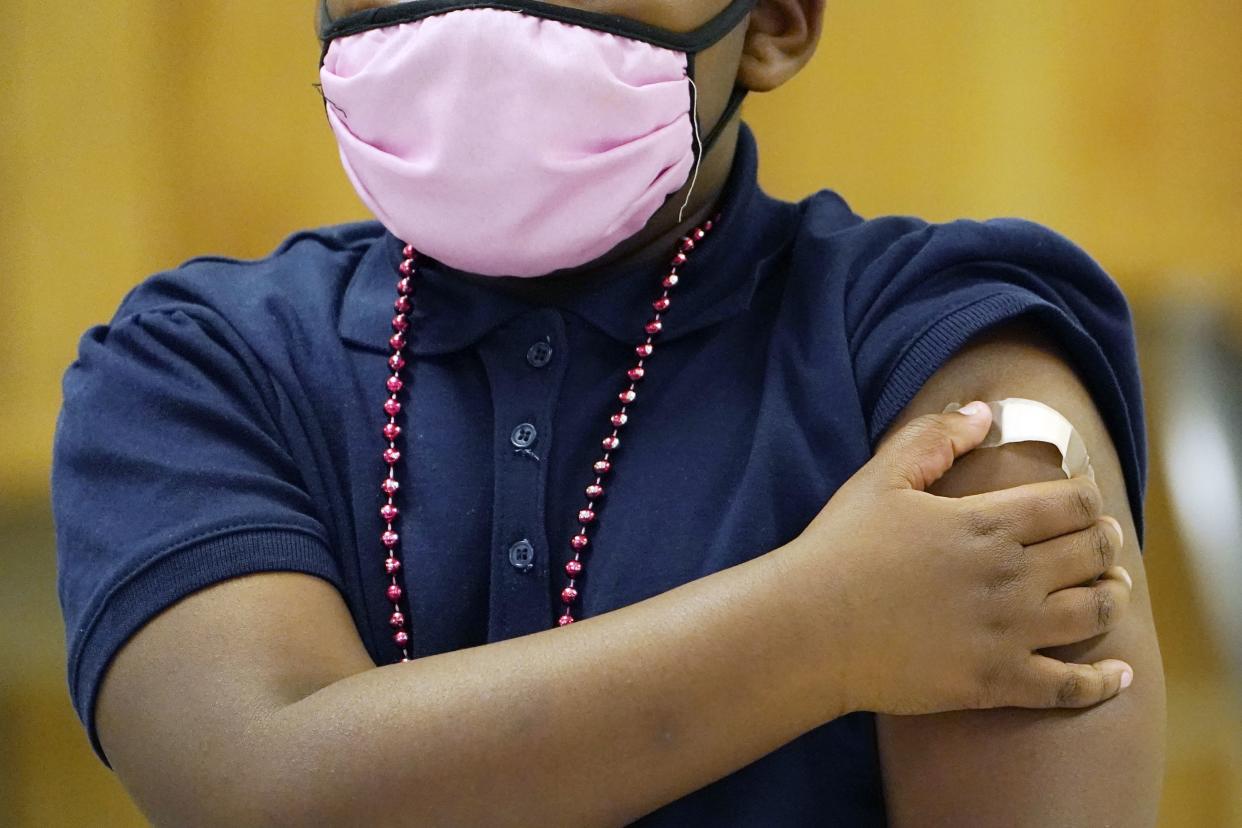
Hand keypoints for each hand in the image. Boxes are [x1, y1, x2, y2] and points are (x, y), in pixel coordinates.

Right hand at [785, 401, 1132, 717]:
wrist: (809, 629)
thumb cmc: (840, 548)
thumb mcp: (881, 478)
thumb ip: (934, 437)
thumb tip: (983, 410)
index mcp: (987, 522)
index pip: (1073, 503)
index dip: (1087, 497)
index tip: (1081, 499)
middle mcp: (1011, 576)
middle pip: (1092, 553)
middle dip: (1105, 542)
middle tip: (1103, 540)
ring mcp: (1008, 633)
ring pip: (1093, 613)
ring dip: (1112, 596)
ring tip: (1113, 590)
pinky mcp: (995, 683)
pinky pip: (1069, 687)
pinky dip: (1103, 682)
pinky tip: (1119, 675)